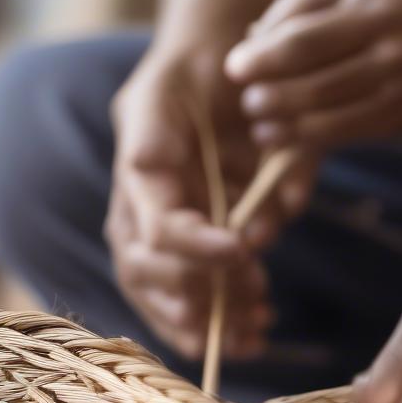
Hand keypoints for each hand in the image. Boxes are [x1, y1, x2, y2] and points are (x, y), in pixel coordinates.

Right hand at [108, 13, 315, 360]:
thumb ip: (154, 123)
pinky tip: (260, 325)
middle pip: (155, 281)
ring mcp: (179, 239)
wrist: (224, 69)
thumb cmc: (192, 72)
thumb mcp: (166, 84)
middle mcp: (151, 220)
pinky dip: (232, 319)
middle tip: (242, 314)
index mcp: (141, 187)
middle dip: (195, 303)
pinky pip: (209, 298)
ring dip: (216, 322)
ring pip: (178, 300)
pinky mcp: (211, 248)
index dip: (193, 249)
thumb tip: (147, 165)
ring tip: (255, 333)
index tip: (239, 249)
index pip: (157, 233)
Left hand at [223, 0, 401, 147]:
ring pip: (323, 102)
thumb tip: (256, 38)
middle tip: (245, 102)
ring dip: (283, 120)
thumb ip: (315, 5)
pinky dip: (315, 139)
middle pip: (303, 59)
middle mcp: (382, 27)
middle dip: (264, 85)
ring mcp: (398, 72)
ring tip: (260, 127)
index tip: (235, 67)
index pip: (296, 21)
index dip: (259, 50)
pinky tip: (293, 142)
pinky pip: (350, 130)